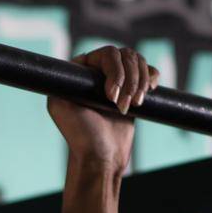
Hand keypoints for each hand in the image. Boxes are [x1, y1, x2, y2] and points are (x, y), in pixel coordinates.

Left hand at [46, 47, 159, 172]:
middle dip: (130, 80)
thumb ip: (61, 80)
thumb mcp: (60, 106)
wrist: (102, 158)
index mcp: (81, 72)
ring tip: (134, 105)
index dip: (114, 71)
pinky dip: (152, 77)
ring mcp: (117, 81)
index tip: (111, 96)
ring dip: (140, 83)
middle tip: (122, 107)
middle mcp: (98, 73)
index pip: (106, 54)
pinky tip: (148, 93)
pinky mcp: (132, 91)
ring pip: (138, 61)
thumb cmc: (82, 136)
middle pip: (125, 56)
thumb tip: (74, 60)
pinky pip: (148, 70)